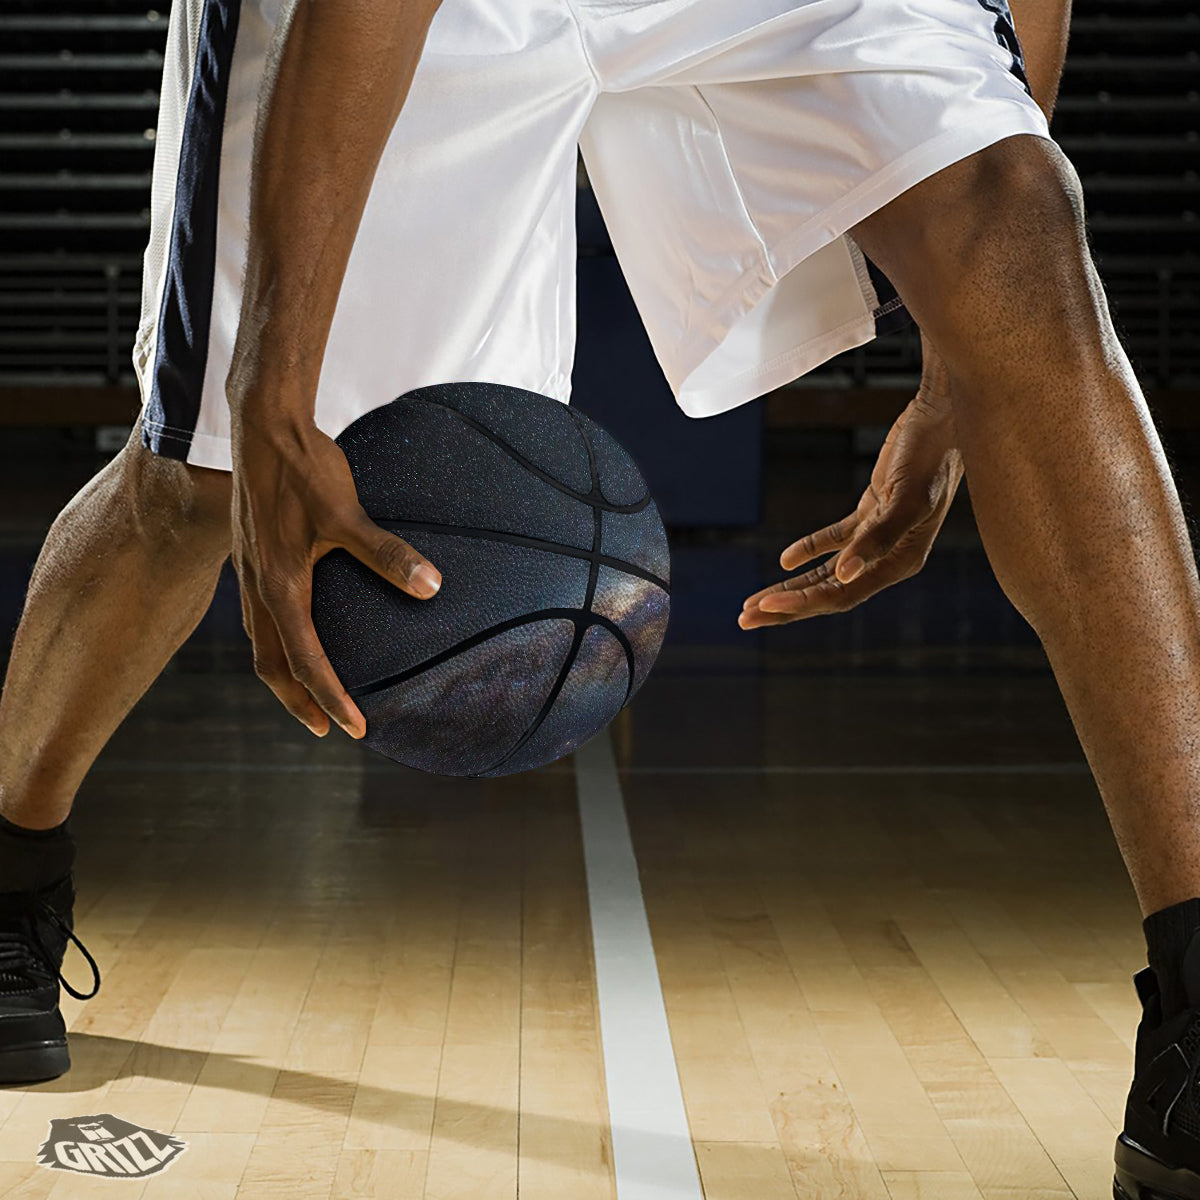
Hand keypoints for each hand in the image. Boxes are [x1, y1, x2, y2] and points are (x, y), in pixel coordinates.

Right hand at [230, 416, 440, 736]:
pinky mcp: (252, 555)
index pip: (305, 660)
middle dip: (299, 702)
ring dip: (285, 675)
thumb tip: (432, 586)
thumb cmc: (304, 468)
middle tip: (330, 728)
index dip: (331, 698)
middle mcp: (257, 586)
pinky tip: (299, 633)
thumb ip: (386, 552)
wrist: (262, 424)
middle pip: (272, 666)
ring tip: (311, 695)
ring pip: (261, 642)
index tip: (355, 730)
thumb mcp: (346, 512)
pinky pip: (259, 616)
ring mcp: (249, 572)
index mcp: (279, 585)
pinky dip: (278, 641)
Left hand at [739, 373, 961, 627]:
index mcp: (901, 561)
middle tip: (745, 618)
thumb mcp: (907, 498)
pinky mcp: (872, 512)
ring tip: (754, 602)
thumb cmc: (932, 456)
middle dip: (787, 606)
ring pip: (827, 572)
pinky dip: (810, 550)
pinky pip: (835, 540)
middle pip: (829, 592)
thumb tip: (843, 574)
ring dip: (792, 586)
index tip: (766, 607)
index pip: (841, 594)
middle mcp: (890, 557)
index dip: (802, 603)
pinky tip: (785, 560)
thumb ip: (877, 539)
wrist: (945, 417)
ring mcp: (879, 536)